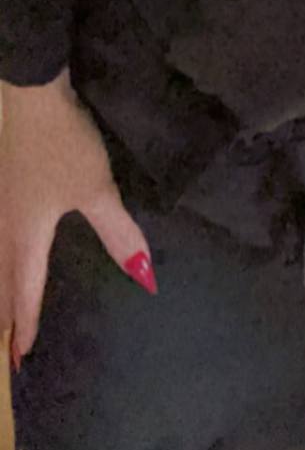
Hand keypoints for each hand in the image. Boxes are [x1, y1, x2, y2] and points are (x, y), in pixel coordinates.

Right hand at [0, 73, 156, 365]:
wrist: (25, 91)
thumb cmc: (61, 144)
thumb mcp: (96, 188)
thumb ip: (118, 232)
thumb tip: (144, 277)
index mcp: (26, 235)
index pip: (25, 292)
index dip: (25, 325)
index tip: (20, 358)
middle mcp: (3, 226)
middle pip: (0, 281)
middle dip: (3, 315)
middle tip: (3, 348)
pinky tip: (2, 245)